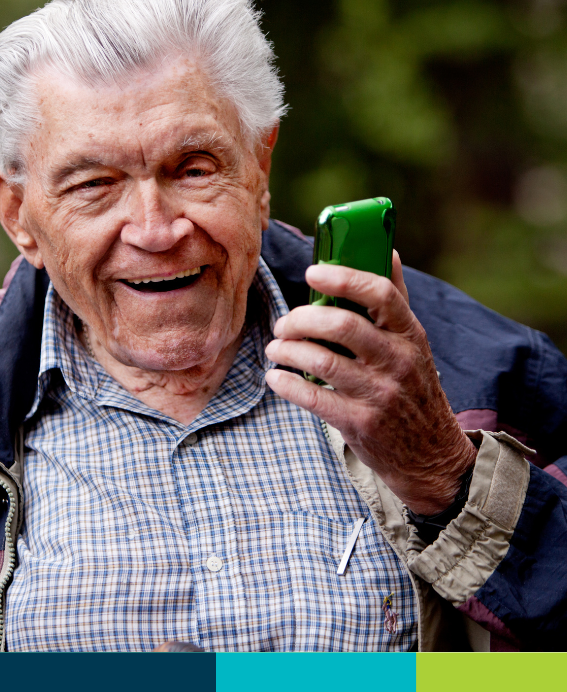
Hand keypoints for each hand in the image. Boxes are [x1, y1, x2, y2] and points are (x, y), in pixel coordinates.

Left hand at [264, 251, 476, 514]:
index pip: (380, 294)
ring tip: (275, 348)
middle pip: (342, 325)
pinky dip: (285, 383)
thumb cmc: (411, 386)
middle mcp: (398, 361)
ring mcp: (380, 394)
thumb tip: (388, 249)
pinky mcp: (360, 424)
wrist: (430, 455)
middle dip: (301, 319)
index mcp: (410, 334)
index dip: (342, 278)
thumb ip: (395, 299)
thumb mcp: (412, 342)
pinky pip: (312, 397)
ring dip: (287, 350)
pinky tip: (275, 377)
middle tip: (283, 324)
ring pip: (321, 361)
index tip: (311, 273)